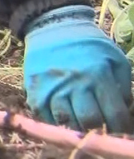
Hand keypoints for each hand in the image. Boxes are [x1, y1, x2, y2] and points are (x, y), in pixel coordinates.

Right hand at [23, 5, 132, 132]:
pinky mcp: (35, 91)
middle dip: (98, 130)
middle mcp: (75, 84)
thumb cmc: (89, 45)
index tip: (119, 130)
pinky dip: (56, 123)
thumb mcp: (115, 58)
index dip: (120, 128)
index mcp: (98, 75)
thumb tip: (123, 110)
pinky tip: (64, 118)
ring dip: (76, 128)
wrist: (53, 28)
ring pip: (66, 123)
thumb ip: (123, 86)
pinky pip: (45, 118)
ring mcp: (52, 88)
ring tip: (81, 124)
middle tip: (100, 129)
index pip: (115, 115)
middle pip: (89, 122)